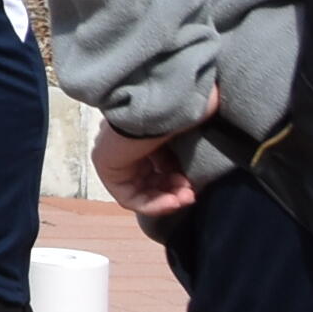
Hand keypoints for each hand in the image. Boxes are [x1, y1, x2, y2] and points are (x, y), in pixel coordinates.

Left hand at [92, 85, 214, 219]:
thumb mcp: (185, 135)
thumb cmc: (174, 114)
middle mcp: (125, 147)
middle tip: (193, 193)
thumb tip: (205, 162)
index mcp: (140, 134)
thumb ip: (188, 149)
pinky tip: (174, 201)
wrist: (155, 107)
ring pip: (142, 191)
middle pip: (150, 181)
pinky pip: (130, 198)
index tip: (196, 184)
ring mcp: (114, 158)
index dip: (179, 179)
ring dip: (169, 198)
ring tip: (187, 196)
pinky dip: (154, 204)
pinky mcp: (107, 170)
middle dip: (176, 191)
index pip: (159, 166)